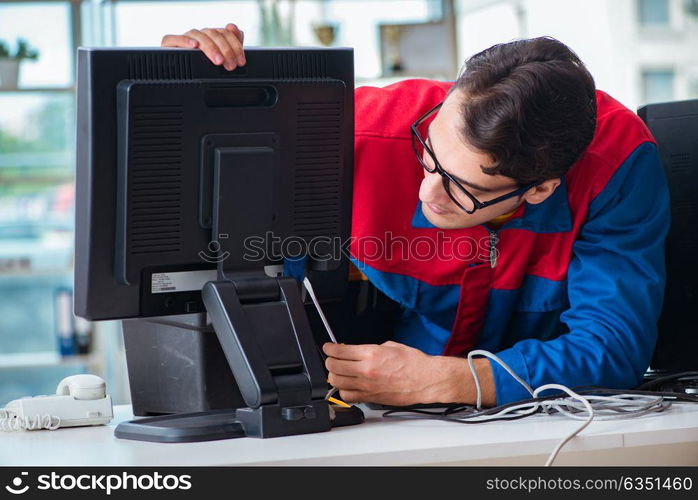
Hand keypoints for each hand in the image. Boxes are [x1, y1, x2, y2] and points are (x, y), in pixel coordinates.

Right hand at [161, 23, 245, 70]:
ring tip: (218, 61)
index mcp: (211, 36)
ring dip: (210, 47)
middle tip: (231, 65)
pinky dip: (185, 40)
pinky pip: (174, 38)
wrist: (179, 79)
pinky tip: (194, 46)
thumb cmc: (202, 69)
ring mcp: (184, 38)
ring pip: (198, 35)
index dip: (235, 46)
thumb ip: (232, 45)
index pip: (225, 33)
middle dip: (225, 50)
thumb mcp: (222, 61)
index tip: (241, 61)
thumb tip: (238, 30)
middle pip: (213, 34)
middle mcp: (199, 35)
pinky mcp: (169, 44)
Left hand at [322, 341, 495, 405]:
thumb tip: (357, 351)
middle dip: (329, 361)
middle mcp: (366, 370)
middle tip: (332, 358)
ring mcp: (367, 386)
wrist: (427, 379)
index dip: (329, 348)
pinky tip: (347, 385)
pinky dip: (344, 390)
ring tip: (338, 372)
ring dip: (334, 376)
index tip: (328, 347)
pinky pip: (348, 396)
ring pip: (337, 382)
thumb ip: (370, 349)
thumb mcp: (390, 345)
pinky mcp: (371, 397)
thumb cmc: (414, 363)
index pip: (339, 351)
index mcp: (371, 354)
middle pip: (333, 367)